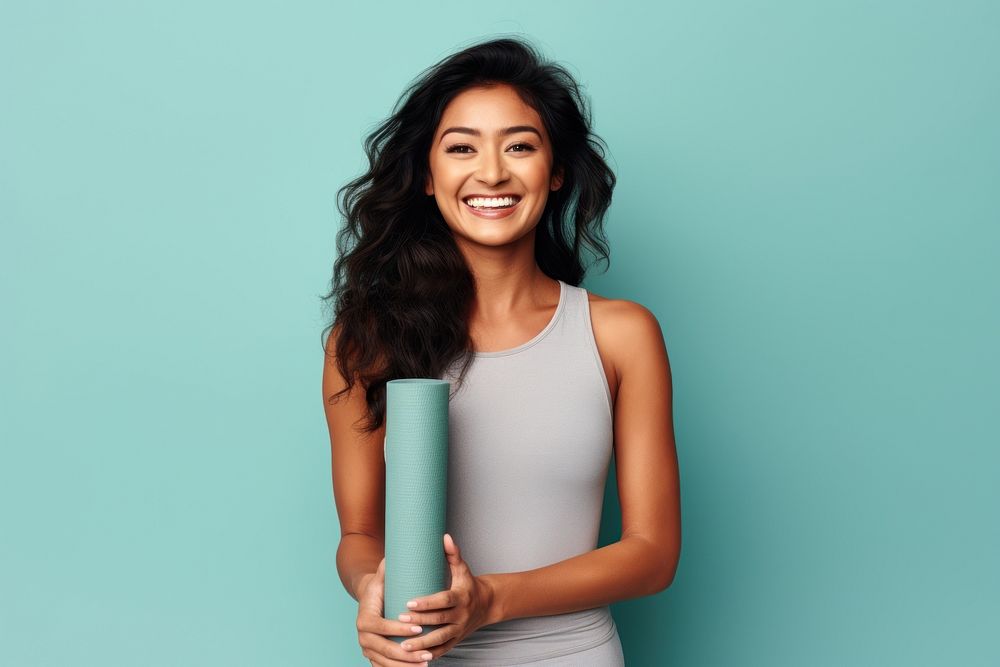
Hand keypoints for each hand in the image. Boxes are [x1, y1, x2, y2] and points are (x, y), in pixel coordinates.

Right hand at [355, 557, 435, 665]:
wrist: (370, 600)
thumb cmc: (380, 588)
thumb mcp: (382, 576)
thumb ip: (387, 566)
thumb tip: (394, 553)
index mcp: (364, 618)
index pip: (381, 627)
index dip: (399, 629)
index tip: (418, 627)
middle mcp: (362, 636)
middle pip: (384, 649)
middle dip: (406, 653)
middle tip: (427, 652)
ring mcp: (367, 648)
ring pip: (386, 662)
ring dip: (406, 666)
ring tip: (425, 664)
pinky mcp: (373, 656)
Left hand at [393, 533, 496, 660]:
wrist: (487, 604)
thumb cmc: (468, 584)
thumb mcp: (463, 568)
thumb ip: (453, 553)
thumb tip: (444, 536)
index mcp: (461, 597)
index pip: (443, 601)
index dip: (426, 603)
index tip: (408, 602)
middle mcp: (461, 615)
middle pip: (439, 621)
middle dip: (419, 622)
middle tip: (399, 620)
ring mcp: (459, 630)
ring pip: (440, 639)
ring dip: (422, 644)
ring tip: (403, 645)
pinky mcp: (457, 640)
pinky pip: (444, 650)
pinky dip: (431, 655)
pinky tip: (416, 657)